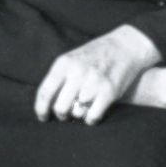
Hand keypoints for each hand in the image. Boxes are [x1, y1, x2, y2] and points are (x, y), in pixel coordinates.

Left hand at [34, 27, 163, 124]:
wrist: (124, 47)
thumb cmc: (93, 56)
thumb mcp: (71, 59)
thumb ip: (59, 77)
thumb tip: (46, 104)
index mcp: (64, 63)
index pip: (45, 92)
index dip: (40, 109)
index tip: (42, 117)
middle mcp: (77, 72)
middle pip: (59, 107)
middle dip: (61, 115)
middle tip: (65, 114)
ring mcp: (94, 82)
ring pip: (76, 113)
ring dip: (78, 115)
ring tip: (81, 108)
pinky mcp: (109, 92)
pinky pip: (93, 116)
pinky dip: (90, 119)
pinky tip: (91, 114)